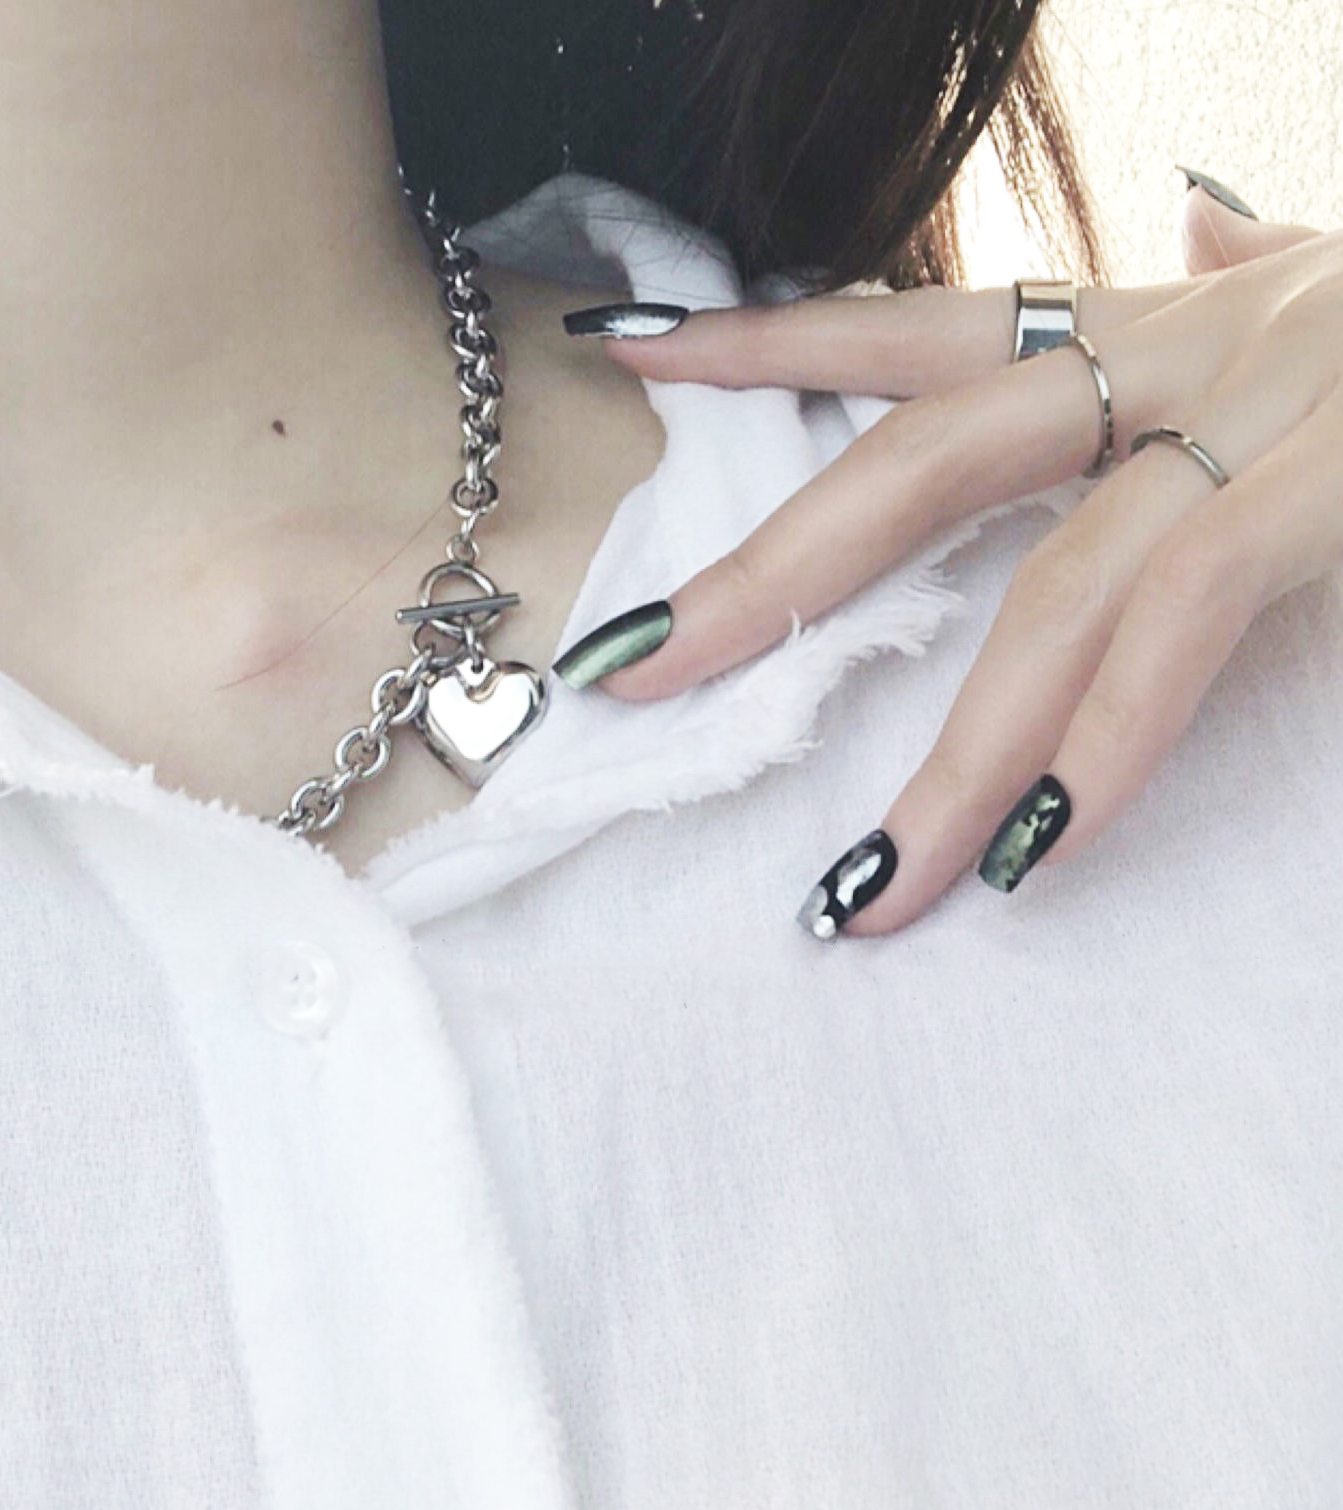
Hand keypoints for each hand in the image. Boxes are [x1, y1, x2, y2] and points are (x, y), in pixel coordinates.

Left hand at [556, 185, 1337, 936]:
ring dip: (958, 757)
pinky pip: (1197, 611)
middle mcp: (1202, 346)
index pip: (924, 323)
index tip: (628, 345)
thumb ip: (1246, 273)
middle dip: (772, 566)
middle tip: (632, 672)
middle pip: (929, 447)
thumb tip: (1192, 220)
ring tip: (868, 891)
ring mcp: (1286, 407)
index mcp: (1170, 324)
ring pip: (1056, 581)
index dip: (767, 334)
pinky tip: (1041, 844)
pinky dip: (1116, 732)